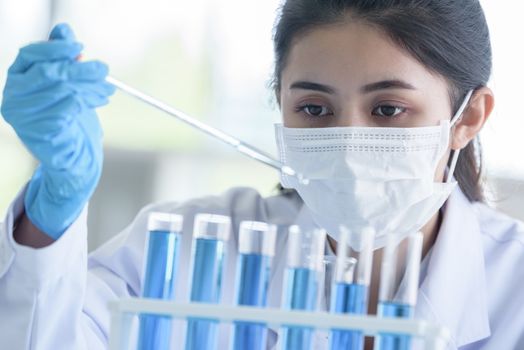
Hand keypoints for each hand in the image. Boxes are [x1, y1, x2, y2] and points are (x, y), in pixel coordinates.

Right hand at [1, 23, 114, 238]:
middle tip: (104, 70)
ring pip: (62, 90)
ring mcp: (23, 117)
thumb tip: (64, 30)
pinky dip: (87, 103)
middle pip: (48, 72)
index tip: (80, 46)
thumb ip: (64, 58)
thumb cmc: (69, 118)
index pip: (29, 55)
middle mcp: (13, 97)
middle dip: (80, 69)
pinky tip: (97, 103)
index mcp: (17, 80)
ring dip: (90, 87)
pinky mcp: (38, 132)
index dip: (54, 48)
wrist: (73, 155)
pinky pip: (67, 109)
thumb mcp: (67, 84)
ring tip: (105, 90)